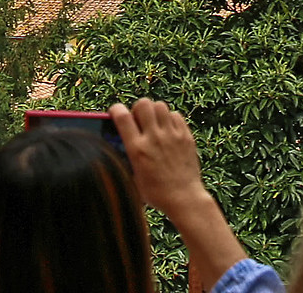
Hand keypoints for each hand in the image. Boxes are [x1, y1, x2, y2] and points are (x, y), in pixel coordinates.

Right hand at [110, 98, 206, 218]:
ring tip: (154, 124)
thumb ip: (127, 157)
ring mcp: (172, 135)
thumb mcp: (134, 177)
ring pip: (160, 105)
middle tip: (139, 119)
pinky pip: (176, 115)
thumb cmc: (157, 193)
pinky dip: (170, 118)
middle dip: (138, 108)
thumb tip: (121, 142)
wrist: (184, 199)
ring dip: (154, 111)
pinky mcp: (186, 136)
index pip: (122, 116)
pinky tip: (168, 130)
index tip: (116, 112)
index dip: (116, 110)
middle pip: (143, 104)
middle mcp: (154, 138)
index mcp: (137, 149)